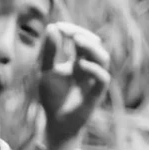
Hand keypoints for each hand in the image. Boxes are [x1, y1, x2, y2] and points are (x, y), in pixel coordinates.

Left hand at [37, 22, 110, 149]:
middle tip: (70, 33)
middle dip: (83, 35)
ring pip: (103, 58)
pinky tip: (79, 64)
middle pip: (94, 44)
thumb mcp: (45, 72)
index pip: (80, 39)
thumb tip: (52, 27)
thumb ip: (49, 52)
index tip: (58, 26)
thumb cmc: (52, 98)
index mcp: (78, 61)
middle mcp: (90, 67)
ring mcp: (94, 79)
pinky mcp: (97, 93)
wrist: (56, 123)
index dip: (72, 30)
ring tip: (76, 41)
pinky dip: (93, 69)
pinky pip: (102, 77)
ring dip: (91, 47)